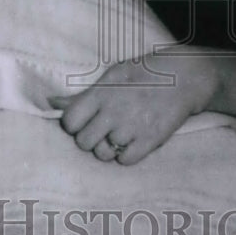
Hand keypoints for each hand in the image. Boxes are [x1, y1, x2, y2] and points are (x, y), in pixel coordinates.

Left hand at [49, 55, 215, 164]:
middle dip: (90, 138)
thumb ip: (82, 95)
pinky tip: (132, 142)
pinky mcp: (150, 140)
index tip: (85, 121)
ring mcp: (132, 127)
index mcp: (101, 93)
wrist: (185, 77)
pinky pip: (125, 161)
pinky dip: (126, 155)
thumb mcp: (111, 76)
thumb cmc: (144, 73)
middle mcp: (114, 111)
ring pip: (103, 154)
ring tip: (121, 133)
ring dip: (108, 148)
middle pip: (84, 142)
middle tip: (103, 129)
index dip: (74, 125)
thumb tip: (50, 103)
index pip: (70, 122)